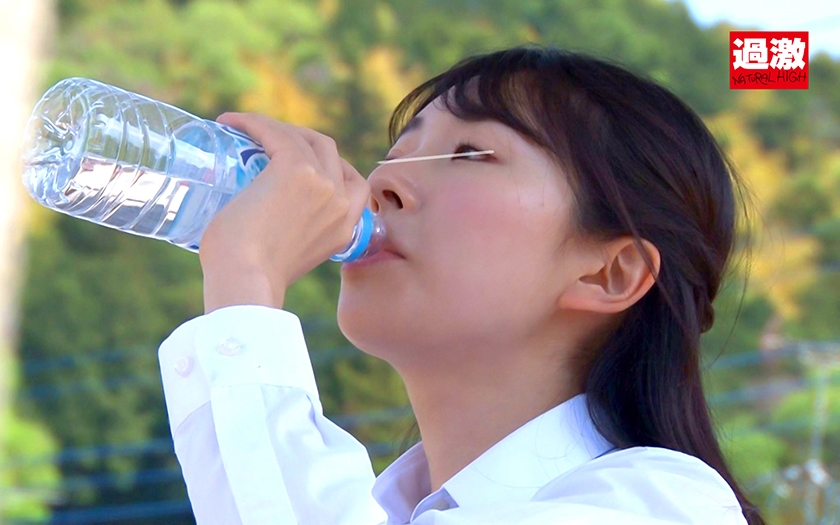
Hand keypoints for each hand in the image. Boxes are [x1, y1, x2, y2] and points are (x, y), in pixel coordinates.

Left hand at [199, 112, 369, 312]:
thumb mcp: (287, 259)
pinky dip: (252, 122)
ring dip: (273, 127)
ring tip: (242, 130)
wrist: (245, 282)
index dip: (330, 164)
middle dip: (300, 139)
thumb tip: (260, 227)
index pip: (353, 183)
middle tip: (265, 144)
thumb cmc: (250, 278)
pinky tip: (231, 122)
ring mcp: (322, 183)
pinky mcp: (294, 169)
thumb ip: (289, 241)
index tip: (302, 162)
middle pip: (328, 150)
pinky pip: (275, 132)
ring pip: (302, 137)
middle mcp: (341, 202)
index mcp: (346, 229)